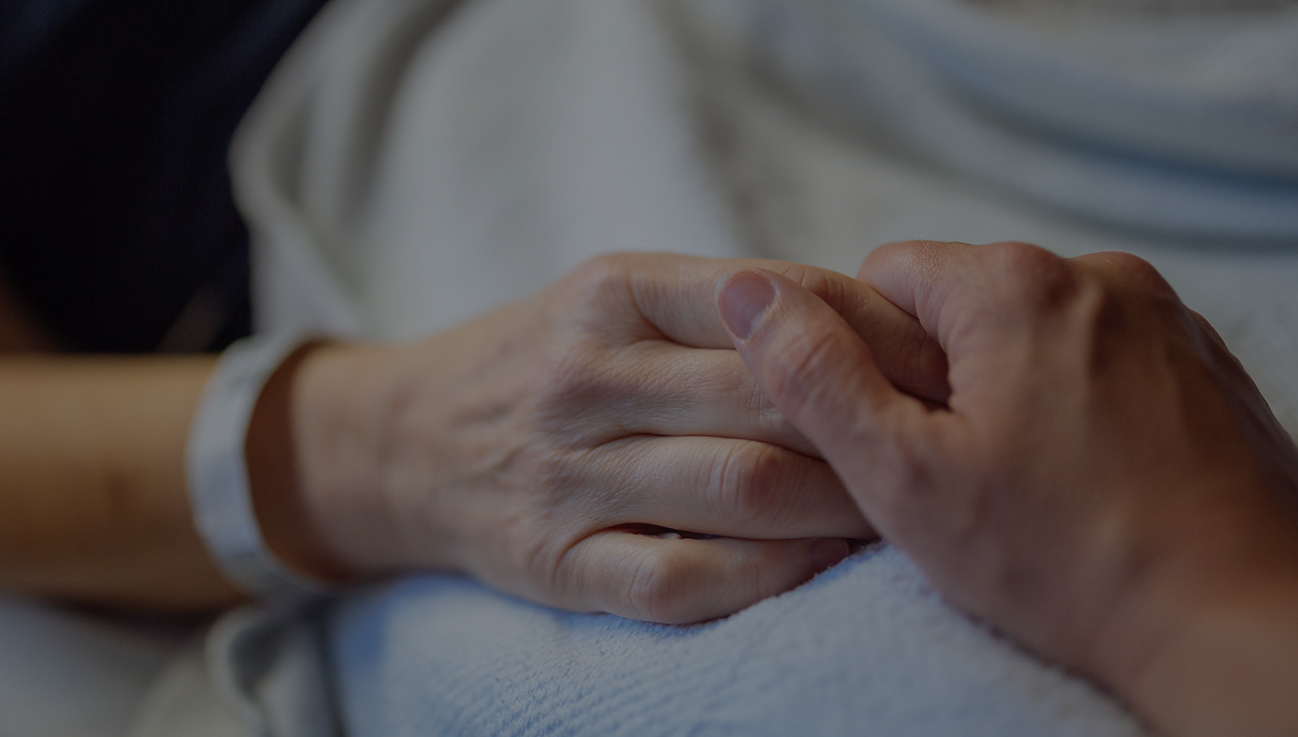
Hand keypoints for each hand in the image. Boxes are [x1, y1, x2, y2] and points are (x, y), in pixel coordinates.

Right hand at [270, 253, 947, 623]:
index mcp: (610, 294)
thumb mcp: (610, 298)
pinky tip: (817, 565)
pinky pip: (682, 580)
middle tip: (951, 441)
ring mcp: (565, 476)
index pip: (772, 300)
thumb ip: (721, 305)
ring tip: (902, 508)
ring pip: (741, 491)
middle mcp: (583, 379)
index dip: (874, 331)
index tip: (942, 359)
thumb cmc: (541, 360)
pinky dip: (767, 577)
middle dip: (877, 423)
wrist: (405, 439)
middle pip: (769, 400)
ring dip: (841, 505)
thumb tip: (869, 322)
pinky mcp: (555, 562)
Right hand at [720, 241, 1297, 734]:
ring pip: (1035, 333)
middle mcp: (1098, 275)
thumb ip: (814, 375)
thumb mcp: (905, 477)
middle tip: (962, 476)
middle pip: (964, 303)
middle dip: (944, 378)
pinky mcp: (1204, 363)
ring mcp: (1164, 317)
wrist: (1242, 620)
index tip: (898, 436)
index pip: (885, 276)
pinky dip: (1082, 405)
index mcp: (1013, 287)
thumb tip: (746, 290)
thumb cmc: (1070, 559)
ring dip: (1014, 390)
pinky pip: (1104, 359)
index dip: (868, 360)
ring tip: (1031, 488)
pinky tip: (1090, 481)